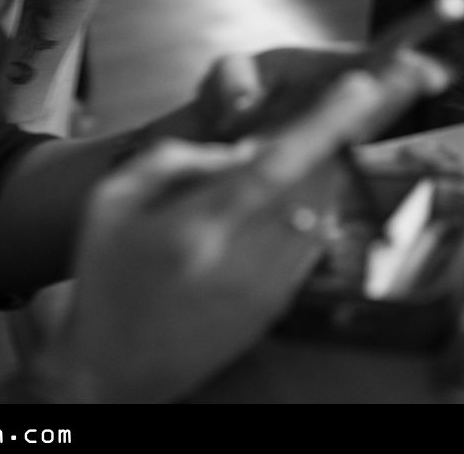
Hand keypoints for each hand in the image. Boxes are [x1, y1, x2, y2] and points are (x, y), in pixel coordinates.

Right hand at [34, 52, 448, 402]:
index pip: (275, 165)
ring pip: (320, 215)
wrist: (112, 374)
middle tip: (329, 119)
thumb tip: (240, 150)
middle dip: (330, 145)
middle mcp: (242, 260)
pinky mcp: (276, 310)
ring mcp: (266, 290)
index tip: (360, 89)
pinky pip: (310, 247)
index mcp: (197, 227)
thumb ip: (175, 161)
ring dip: (317, 179)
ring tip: (280, 172)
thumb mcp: (111, 202)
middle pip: (314, 186)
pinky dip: (306, 216)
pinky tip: (270, 212)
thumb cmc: (104, 280)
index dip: (323, 124)